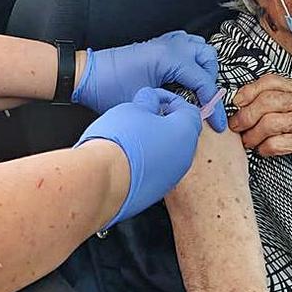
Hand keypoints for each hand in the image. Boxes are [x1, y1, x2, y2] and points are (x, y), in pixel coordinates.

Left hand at [72, 31, 226, 131]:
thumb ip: (173, 108)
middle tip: (205, 103)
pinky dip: (192, 58)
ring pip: (199, 47)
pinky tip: (186, 74)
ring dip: (203, 67)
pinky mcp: (157, 44)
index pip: (204, 81)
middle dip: (211, 82)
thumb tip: (191, 116)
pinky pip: (185, 44)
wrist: (86, 76)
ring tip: (198, 88)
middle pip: (208, 58)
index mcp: (169, 58)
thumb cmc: (108, 89)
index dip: (214, 105)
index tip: (218, 123)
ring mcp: (164, 42)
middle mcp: (170, 46)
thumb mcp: (144, 103)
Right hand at [77, 87, 202, 227]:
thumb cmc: (120, 143)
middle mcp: (184, 156)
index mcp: (185, 132)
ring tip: (131, 138)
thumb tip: (150, 101)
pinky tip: (127, 159)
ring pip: (168, 154)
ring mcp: (172, 176)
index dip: (172, 102)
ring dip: (154, 144)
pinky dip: (146, 164)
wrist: (103, 179)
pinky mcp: (157, 191)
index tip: (158, 100)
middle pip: (180, 134)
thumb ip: (148, 102)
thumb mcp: (134, 107)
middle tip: (143, 116)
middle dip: (163, 123)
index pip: (189, 110)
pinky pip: (156, 172)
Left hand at [229, 74, 291, 175]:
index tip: (237, 102)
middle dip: (245, 115)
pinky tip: (263, 149)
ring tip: (249, 140)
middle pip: (265, 102)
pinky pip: (277, 143)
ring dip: (252, 134)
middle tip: (237, 125)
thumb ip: (282, 97)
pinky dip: (264, 148)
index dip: (248, 91)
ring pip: (268, 123)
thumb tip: (249, 101)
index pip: (269, 82)